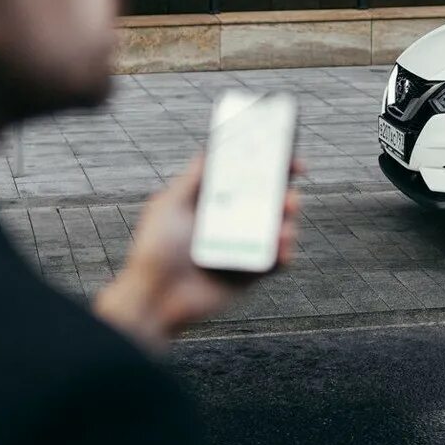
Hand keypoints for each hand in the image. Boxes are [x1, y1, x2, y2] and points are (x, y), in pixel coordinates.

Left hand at [93, 157, 300, 349]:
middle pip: (269, 203)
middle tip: (290, 194)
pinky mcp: (251, 275)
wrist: (153, 298)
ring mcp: (243, 248)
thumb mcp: (169, 204)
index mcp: (215, 204)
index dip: (269, 167)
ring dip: (289, 222)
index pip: (248, 180)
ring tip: (286, 222)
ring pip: (278, 230)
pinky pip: (276, 261)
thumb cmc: (154, 250)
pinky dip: (285, 252)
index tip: (289, 157)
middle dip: (286, 195)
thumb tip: (214, 147)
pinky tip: (282, 248)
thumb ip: (193, 178)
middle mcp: (232, 224)